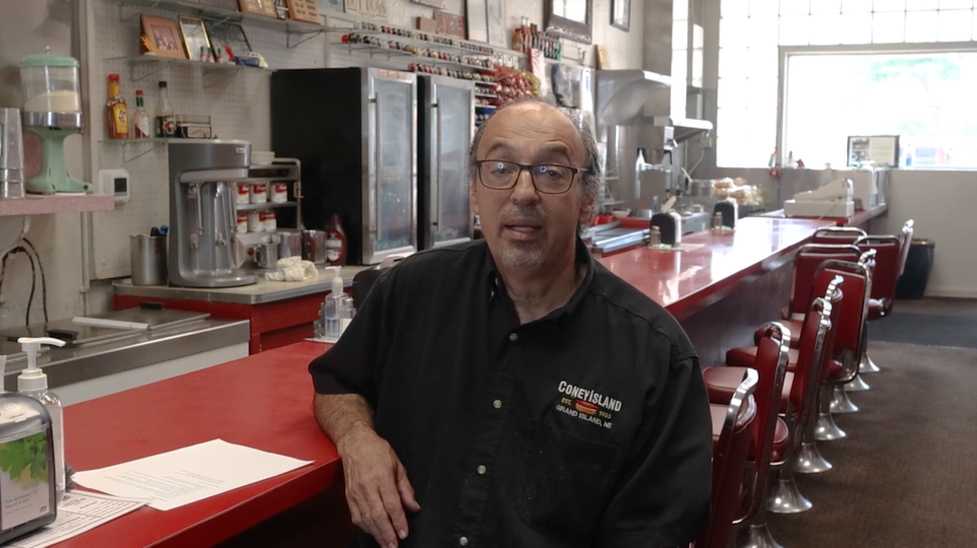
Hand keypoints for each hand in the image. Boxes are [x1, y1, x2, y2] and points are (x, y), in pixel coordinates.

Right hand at [338, 426, 420, 547]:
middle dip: (387, 534)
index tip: (403, 533)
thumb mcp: (398, 465)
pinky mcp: (349, 496)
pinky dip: (365, 527)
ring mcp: (356, 492)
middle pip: (378, 515)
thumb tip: (414, 506)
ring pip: (366, 518)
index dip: (398, 521)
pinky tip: (373, 533)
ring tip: (385, 544)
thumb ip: (406, 488)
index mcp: (382, 477)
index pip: (392, 504)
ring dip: (376, 534)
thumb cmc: (376, 451)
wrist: (354, 443)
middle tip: (394, 546)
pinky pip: (356, 516)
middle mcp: (367, 487)